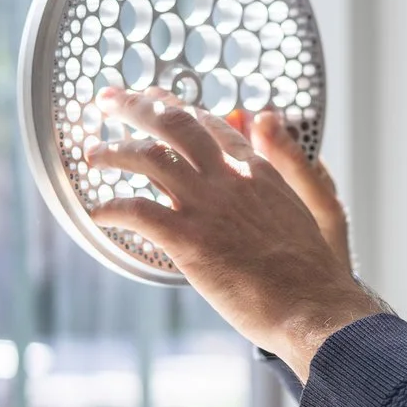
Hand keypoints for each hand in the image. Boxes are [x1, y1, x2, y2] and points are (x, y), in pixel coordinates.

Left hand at [84, 89, 382, 380]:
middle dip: (135, 106)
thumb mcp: (308, 203)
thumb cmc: (311, 271)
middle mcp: (229, 177)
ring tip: (92, 154)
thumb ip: (284, 163)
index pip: (209, 123)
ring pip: (149, 158)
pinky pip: (137, 211)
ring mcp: (207, 206)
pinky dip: (111, 208)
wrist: (313, 307)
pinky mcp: (189, 240)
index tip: (154, 99)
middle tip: (107, 100)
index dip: (176, 106)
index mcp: (256, 170)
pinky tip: (96, 214)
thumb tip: (267, 125)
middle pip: (174, 124)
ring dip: (114, 152)